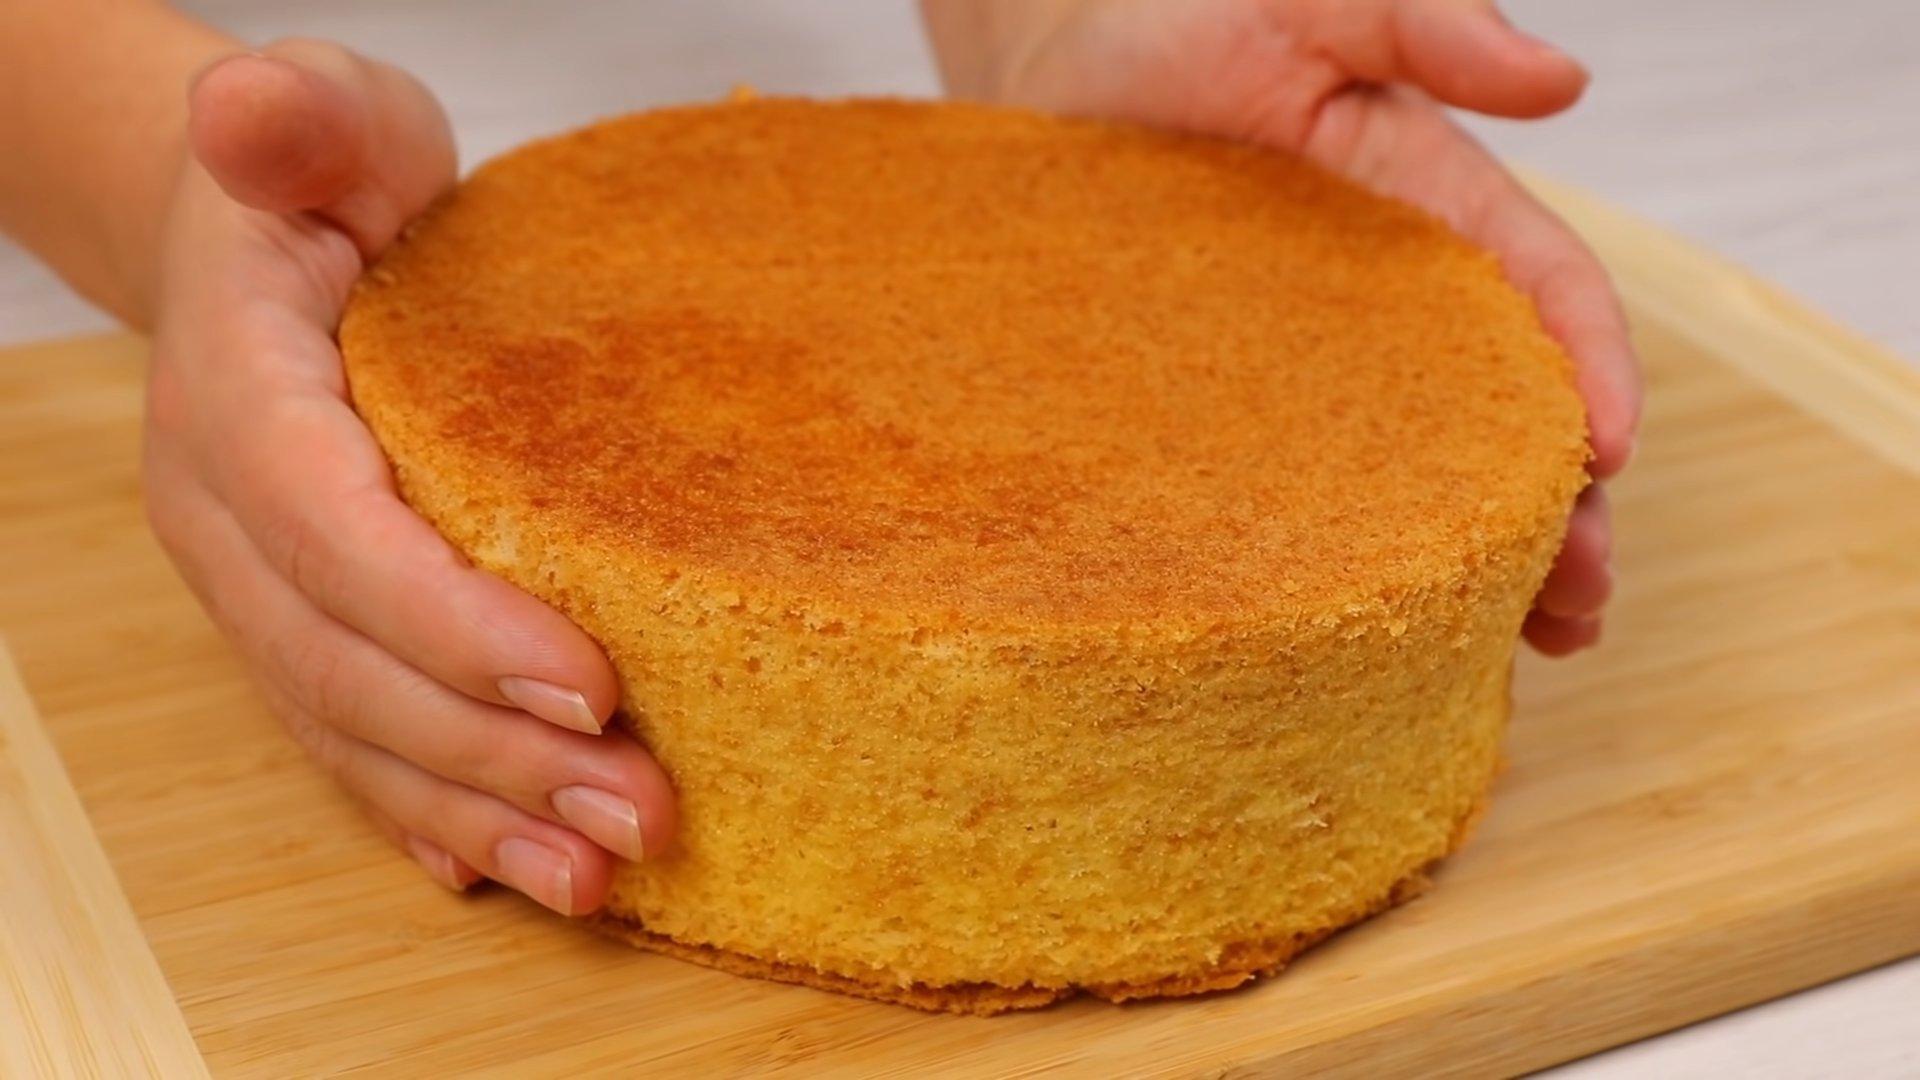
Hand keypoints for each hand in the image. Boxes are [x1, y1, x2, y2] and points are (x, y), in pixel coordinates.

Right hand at [143, 40, 675, 913]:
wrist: (265, 246)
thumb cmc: (327, 185)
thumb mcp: (324, 121)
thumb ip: (295, 122)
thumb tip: (247, 108)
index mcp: (240, 403)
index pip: (337, 537)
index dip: (450, 621)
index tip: (588, 681)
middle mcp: (231, 523)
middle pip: (354, 669)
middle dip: (495, 753)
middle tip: (638, 809)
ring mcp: (258, 592)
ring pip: (355, 731)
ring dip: (478, 812)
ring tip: (599, 872)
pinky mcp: (302, 628)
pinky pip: (353, 742)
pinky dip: (432, 814)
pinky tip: (512, 868)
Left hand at [928, 0, 1640, 654]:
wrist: (1052, 66)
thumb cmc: (1184, 15)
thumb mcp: (1314, 1)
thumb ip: (1428, 24)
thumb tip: (1561, 79)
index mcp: (1433, 207)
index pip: (1547, 292)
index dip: (1596, 368)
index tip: (1612, 448)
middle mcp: (1392, 300)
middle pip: (1506, 414)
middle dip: (1561, 508)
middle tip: (1577, 598)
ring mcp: (1317, 364)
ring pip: (1423, 473)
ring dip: (1485, 561)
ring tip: (1526, 643)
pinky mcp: (1234, 406)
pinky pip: (1308, 488)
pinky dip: (1358, 560)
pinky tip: (1379, 631)